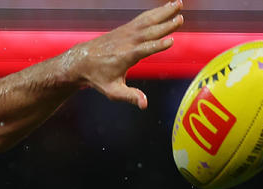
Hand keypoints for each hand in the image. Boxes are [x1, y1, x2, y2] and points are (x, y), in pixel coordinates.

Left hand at [66, 0, 183, 108]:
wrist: (82, 61)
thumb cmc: (98, 78)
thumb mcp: (113, 91)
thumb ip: (130, 96)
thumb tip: (145, 104)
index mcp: (125, 57)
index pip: (143, 50)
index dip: (156, 46)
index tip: (170, 41)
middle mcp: (127, 42)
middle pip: (149, 32)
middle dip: (165, 26)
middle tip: (181, 20)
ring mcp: (127, 33)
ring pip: (148, 20)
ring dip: (164, 12)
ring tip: (179, 4)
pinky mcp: (126, 28)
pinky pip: (144, 18)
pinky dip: (156, 11)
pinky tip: (169, 6)